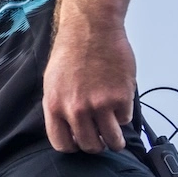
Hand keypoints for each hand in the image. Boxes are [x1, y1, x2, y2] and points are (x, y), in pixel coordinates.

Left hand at [43, 11, 134, 153]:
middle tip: (102, 141)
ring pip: (111, 139)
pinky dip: (124, 114)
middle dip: (97, 146)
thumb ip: (59, 107)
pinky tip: (120, 102)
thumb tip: (67, 129)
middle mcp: (76, 109)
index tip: (81, 143)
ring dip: (116, 141)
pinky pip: (125, 119)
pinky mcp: (121, 97)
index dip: (74, 147)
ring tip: (117, 139)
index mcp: (55, 107)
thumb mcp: (52, 83)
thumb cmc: (71, 53)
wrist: (92, 30)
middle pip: (89, 145)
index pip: (63, 144)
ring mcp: (100, 105)